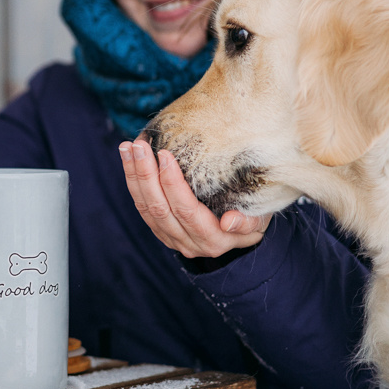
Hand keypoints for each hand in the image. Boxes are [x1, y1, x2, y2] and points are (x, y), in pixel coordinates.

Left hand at [119, 136, 269, 258]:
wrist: (242, 235)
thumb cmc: (254, 217)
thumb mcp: (260, 219)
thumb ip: (248, 222)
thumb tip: (229, 222)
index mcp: (213, 240)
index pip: (187, 211)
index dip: (172, 184)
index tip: (164, 154)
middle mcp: (189, 243)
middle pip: (160, 209)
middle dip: (146, 174)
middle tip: (139, 145)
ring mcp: (172, 239)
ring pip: (146, 208)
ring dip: (134, 175)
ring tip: (127, 147)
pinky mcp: (161, 231)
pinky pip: (142, 207)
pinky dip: (133, 182)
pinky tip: (128, 159)